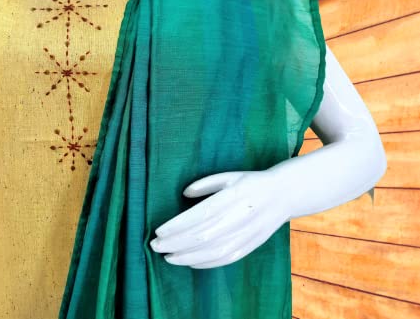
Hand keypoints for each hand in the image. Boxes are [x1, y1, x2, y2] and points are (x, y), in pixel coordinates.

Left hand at [149, 168, 290, 268]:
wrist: (284, 195)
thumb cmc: (251, 182)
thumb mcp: (229, 175)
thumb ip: (205, 184)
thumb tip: (184, 193)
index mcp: (232, 197)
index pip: (199, 216)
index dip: (177, 226)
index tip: (158, 231)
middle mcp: (239, 218)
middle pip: (202, 236)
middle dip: (175, 243)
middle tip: (154, 246)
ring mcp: (246, 235)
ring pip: (212, 252)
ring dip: (187, 257)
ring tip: (168, 257)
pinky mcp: (251, 246)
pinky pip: (226, 259)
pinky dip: (206, 264)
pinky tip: (190, 263)